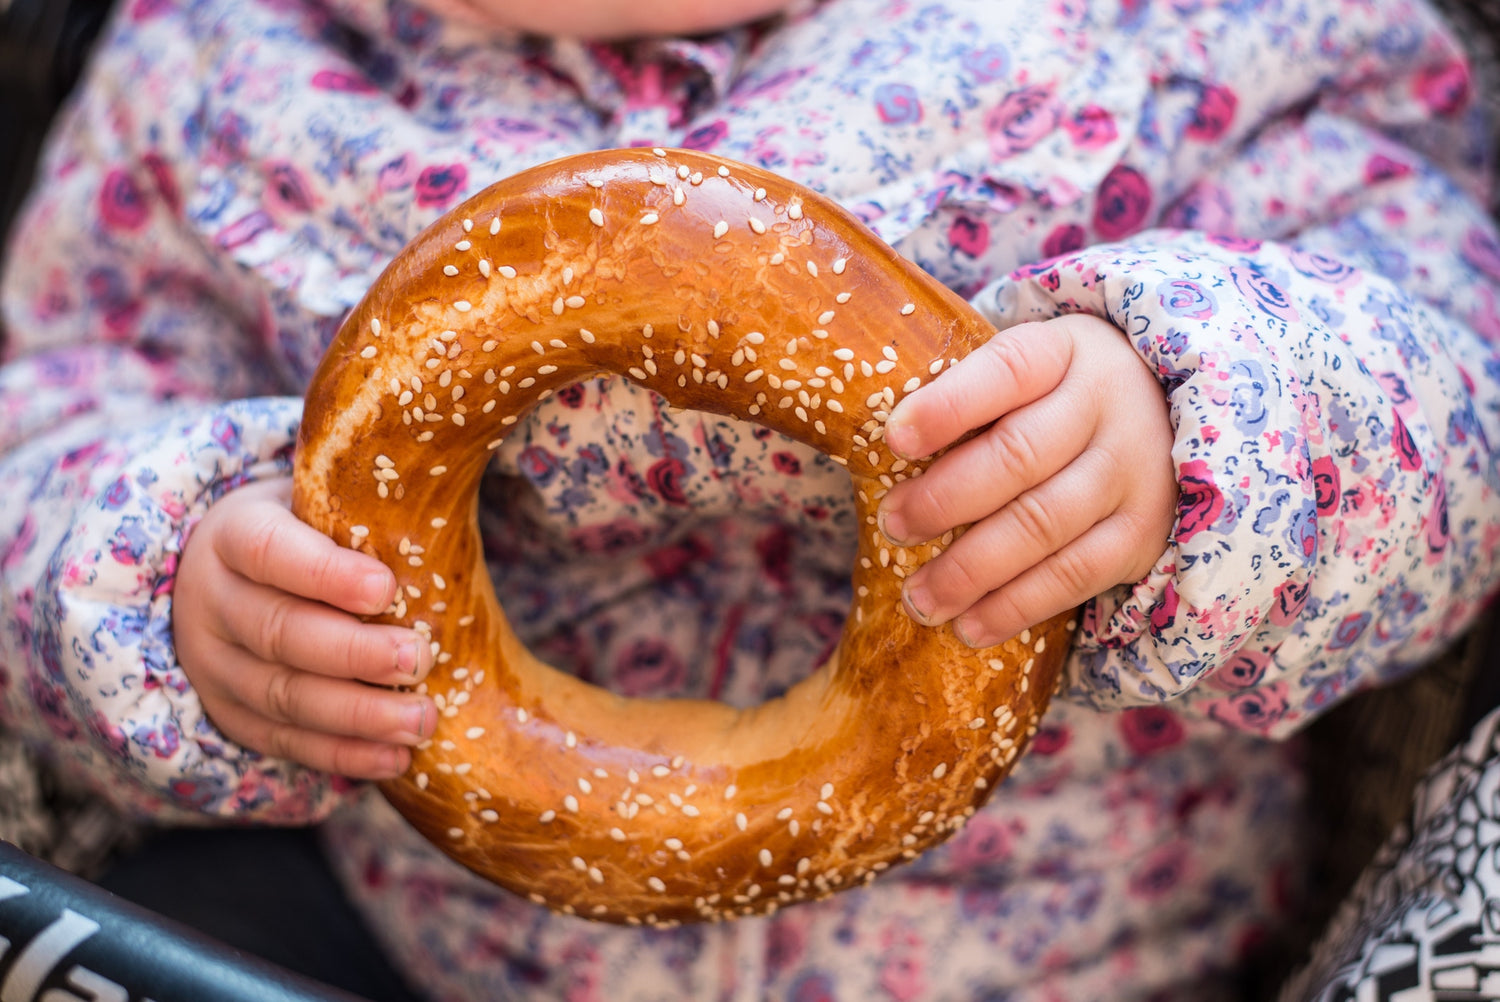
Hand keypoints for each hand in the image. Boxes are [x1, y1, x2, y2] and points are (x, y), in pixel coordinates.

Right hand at [174, 478, 434, 778]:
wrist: (229, 573)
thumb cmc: (304, 530)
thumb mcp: (318, 501)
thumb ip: (365, 508)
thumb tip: (447, 496)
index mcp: (232, 534)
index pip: (268, 551)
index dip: (325, 572)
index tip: (386, 588)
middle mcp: (211, 601)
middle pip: (279, 632)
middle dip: (354, 654)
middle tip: (418, 659)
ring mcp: (215, 665)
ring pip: (282, 696)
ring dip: (357, 715)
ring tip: (422, 719)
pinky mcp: (231, 714)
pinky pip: (285, 742)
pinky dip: (343, 754)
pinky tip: (395, 758)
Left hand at [878, 313, 1177, 646]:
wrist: (1166, 416)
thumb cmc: (1058, 396)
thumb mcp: (1028, 371)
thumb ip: (969, 396)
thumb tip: (877, 450)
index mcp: (1063, 352)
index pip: (1005, 371)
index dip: (948, 406)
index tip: (894, 438)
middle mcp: (1106, 404)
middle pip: (1017, 456)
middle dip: (944, 499)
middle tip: (893, 525)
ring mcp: (1130, 472)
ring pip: (1041, 525)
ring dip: (970, 569)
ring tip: (919, 598)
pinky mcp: (1142, 533)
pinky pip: (1074, 575)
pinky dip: (1016, 606)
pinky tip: (970, 626)